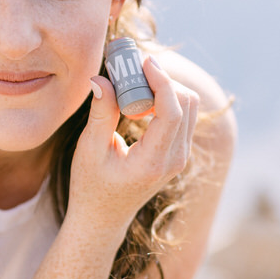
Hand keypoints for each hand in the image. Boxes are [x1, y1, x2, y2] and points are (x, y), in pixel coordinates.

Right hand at [69, 55, 199, 233]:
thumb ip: (101, 113)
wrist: (103, 218)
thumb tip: (101, 78)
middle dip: (163, 80)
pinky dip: (167, 100)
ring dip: (166, 89)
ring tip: (134, 87)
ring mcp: (181, 158)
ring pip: (190, 107)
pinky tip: (141, 101)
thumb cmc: (91, 187)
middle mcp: (175, 160)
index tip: (144, 61)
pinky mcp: (179, 153)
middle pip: (187, 104)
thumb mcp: (90, 150)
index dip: (162, 81)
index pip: (172, 112)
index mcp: (154, 161)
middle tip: (133, 70)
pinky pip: (184, 117)